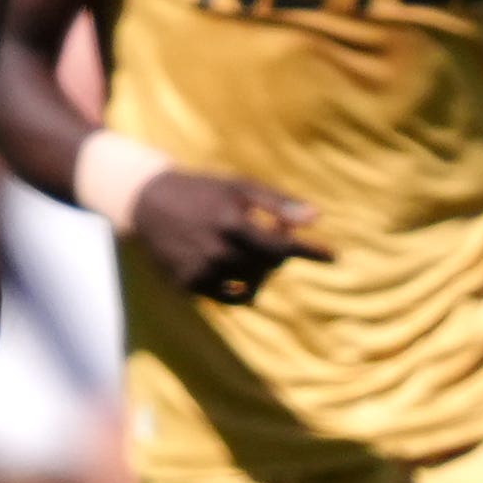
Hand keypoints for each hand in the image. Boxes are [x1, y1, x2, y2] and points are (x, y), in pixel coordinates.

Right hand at [126, 169, 325, 303]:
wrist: (148, 203)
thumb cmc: (203, 191)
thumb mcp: (239, 186)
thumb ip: (278, 203)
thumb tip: (317, 218)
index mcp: (231, 222)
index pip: (282, 246)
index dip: (310, 252)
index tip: (334, 256)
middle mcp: (216, 251)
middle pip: (268, 267)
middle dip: (278, 254)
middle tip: (272, 236)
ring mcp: (201, 272)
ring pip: (250, 285)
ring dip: (260, 271)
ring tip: (249, 251)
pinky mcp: (188, 286)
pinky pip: (228, 296)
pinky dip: (238, 285)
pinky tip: (233, 268)